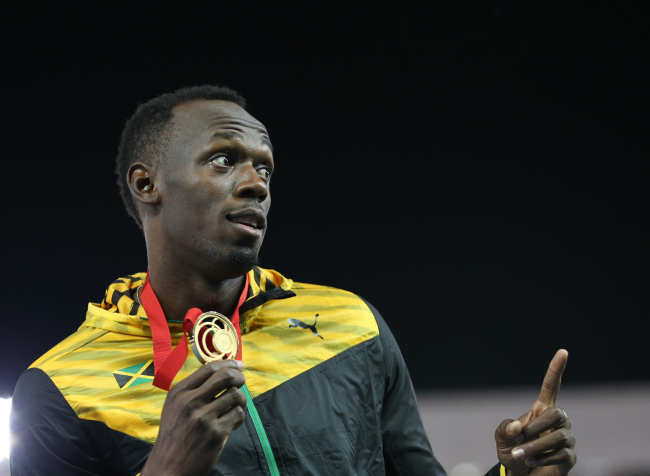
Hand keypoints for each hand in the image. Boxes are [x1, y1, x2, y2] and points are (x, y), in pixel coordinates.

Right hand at [141, 360, 246, 475]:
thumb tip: (223, 371)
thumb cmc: (175, 434)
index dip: (228, 364)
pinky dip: (239, 417)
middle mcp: (190, 402)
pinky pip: (237, 414)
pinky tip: (232, 424)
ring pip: (235, 395)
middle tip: (241, 381)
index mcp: (179, 393)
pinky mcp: (215, 433)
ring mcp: (203, 418)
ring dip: (240, 400)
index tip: (239, 365)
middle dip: (239, 377)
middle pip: (225, 377)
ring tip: (234, 407)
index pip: (208, 368)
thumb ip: (193, 390)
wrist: (168, 467)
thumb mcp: (174, 406)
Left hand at [494, 350, 576, 475]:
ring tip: (518, 455)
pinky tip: (529, 463)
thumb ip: (505, 429)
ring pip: (559, 437)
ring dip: (535, 447)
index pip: (551, 385)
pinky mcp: (570, 457)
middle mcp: (558, 420)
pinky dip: (542, 459)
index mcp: (541, 409)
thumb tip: (518, 428)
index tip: (563, 352)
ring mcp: (566, 438)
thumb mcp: (501, 437)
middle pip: (558, 413)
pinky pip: (561, 454)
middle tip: (519, 440)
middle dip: (536, 427)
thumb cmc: (512, 450)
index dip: (556, 369)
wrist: (520, 474)